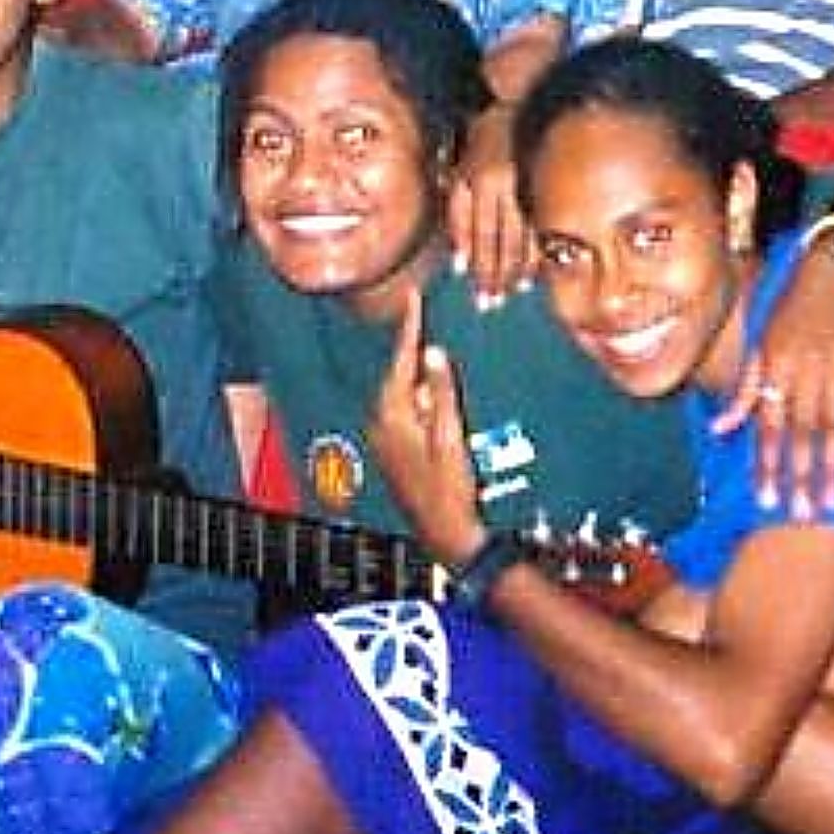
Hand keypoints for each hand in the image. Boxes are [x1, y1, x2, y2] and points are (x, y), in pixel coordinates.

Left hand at [366, 290, 488, 569]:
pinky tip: (438, 404)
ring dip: (422, 381)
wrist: (444, 535)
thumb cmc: (449, 489)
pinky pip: (405, 413)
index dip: (411, 327)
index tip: (414, 298)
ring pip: (404, 395)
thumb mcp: (451, 436)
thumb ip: (442, 392)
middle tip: (429, 320)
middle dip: (417, 353)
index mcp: (393, 416)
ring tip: (443, 367)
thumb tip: (434, 352)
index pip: (403, 360)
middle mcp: (382, 424)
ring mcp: (385, 440)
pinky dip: (420, 401)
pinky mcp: (394, 452)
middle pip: (401, 376)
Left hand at [446, 108, 534, 303]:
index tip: (473, 289)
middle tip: (491, 303)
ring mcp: (531, 187)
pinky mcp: (548, 189)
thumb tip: (458, 263)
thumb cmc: (483, 145)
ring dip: (516, 270)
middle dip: (494, 275)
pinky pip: (543, 228)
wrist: (522, 108)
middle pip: (500, 241)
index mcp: (482, 180)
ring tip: (511, 293)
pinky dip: (538, 255)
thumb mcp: (461, 172)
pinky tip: (534, 275)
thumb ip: (456, 215)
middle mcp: (506, 186)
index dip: (475, 262)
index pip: (478, 232)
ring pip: (523, 237)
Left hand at [718, 244, 833, 519]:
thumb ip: (745, 390)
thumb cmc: (790, 308)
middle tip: (802, 515)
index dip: (767, 463)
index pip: (769, 423)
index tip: (766, 499)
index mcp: (776, 364)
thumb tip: (719, 432)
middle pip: (803, 430)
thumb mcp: (761, 342)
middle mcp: (807, 368)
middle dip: (801, 474)